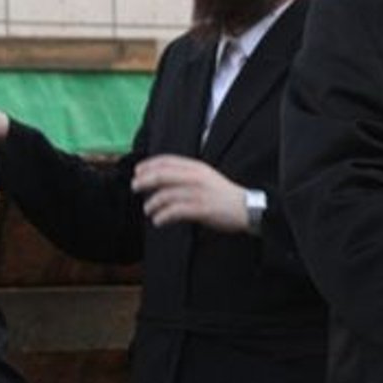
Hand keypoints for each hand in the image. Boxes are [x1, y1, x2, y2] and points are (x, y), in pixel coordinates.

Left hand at [132, 154, 249, 231]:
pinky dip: (162, 217)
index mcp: (197, 167)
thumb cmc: (224, 195)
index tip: (137, 172)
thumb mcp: (207, 177)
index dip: (148, 165)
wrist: (248, 207)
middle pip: (162, 175)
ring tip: (149, 210)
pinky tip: (159, 221)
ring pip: (165, 195)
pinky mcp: (201, 209)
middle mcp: (196, 177)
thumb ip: (187, 175)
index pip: (167, 161)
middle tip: (134, 187)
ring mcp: (199, 193)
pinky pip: (174, 212)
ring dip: (152, 204)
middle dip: (144, 181)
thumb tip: (160, 178)